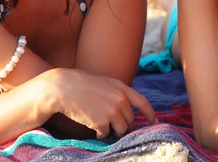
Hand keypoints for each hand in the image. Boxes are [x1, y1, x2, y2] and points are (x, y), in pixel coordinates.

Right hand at [43, 69, 157, 138]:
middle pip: (130, 120)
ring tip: (101, 125)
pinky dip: (99, 134)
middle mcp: (120, 100)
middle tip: (112, 125)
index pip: (143, 102)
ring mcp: (112, 111)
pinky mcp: (102, 122)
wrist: (63, 88)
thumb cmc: (81, 84)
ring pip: (120, 130)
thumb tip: (126, 108)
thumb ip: (117, 93)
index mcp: (122, 88)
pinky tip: (91, 126)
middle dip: (124, 125)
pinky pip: (105, 134)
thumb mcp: (105, 82)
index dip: (150, 114)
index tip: (154, 122)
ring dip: (112, 131)